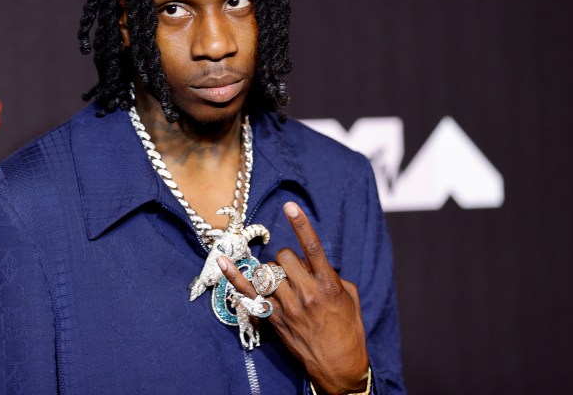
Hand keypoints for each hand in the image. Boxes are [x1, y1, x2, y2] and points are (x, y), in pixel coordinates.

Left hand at [218, 201, 368, 394]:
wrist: (339, 366)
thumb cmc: (348, 331)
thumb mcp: (349, 298)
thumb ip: (332, 276)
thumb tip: (315, 264)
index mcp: (329, 284)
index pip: (312, 247)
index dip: (301, 224)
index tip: (290, 206)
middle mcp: (307, 292)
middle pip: (284, 257)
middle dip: (287, 259)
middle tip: (294, 273)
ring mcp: (288, 306)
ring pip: (268, 272)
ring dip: (273, 272)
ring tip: (282, 284)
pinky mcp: (274, 318)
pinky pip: (249, 293)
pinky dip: (234, 276)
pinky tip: (223, 261)